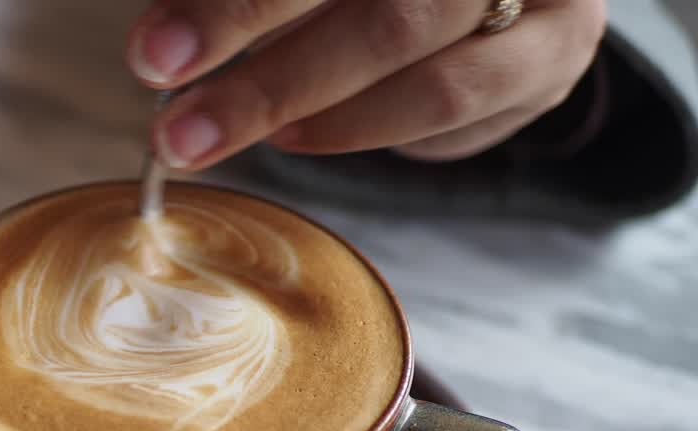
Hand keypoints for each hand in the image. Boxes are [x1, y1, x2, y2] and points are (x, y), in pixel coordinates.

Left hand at [126, 0, 607, 168]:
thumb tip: (166, 36)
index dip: (236, 8)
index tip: (155, 56)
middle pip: (382, 12)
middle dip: (263, 74)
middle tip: (179, 129)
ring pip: (424, 66)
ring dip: (311, 112)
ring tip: (237, 133)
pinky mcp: (556, 54)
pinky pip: (456, 109)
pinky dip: (367, 129)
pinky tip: (301, 135)